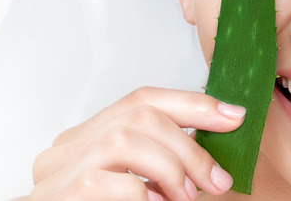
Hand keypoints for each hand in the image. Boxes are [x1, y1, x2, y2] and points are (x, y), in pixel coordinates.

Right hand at [29, 87, 245, 200]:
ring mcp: (56, 171)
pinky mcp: (58, 195)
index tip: (234, 117)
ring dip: (171, 169)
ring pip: (126, 140)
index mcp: (88, 137)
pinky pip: (113, 182)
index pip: (143, 99)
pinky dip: (144, 194)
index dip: (193, 103)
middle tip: (216, 180)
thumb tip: (215, 147)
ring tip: (187, 198)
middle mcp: (67, 146)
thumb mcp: (137, 185)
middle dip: (190, 145)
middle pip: (140, 115)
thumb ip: (159, 161)